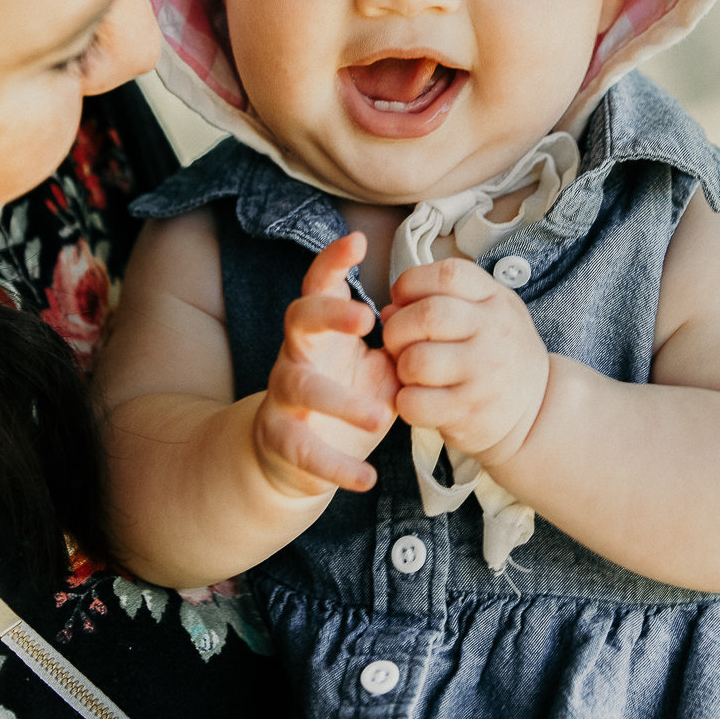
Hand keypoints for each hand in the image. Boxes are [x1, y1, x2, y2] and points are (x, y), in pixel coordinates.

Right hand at [253, 232, 397, 497]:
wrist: (296, 456)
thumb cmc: (344, 395)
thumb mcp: (375, 365)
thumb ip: (398, 342)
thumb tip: (438, 313)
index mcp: (321, 330)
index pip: (319, 285)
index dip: (332, 261)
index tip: (358, 240)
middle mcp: (296, 354)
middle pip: (298, 319)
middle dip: (328, 314)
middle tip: (366, 318)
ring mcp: (283, 396)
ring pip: (301, 387)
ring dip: (342, 401)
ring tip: (383, 416)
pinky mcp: (281, 439)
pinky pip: (303, 449)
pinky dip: (336, 465)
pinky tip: (366, 478)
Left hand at [382, 258, 549, 469]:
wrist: (537, 406)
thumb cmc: (498, 352)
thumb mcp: (486, 311)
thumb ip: (439, 300)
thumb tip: (389, 311)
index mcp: (495, 300)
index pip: (447, 275)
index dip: (412, 283)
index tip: (401, 299)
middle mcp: (494, 334)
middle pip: (427, 316)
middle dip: (397, 328)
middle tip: (398, 340)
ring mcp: (484, 377)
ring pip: (416, 362)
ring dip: (401, 367)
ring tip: (411, 371)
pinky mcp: (470, 414)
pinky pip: (416, 403)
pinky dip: (405, 401)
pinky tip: (418, 397)